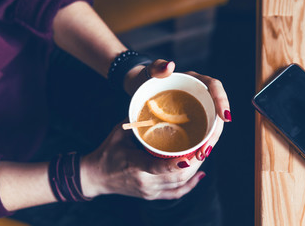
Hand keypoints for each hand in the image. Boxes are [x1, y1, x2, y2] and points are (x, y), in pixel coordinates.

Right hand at [80, 121, 205, 199]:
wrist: (95, 177)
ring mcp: (150, 191)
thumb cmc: (107, 152)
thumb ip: (138, 123)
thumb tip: (157, 108)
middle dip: (197, 160)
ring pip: (180, 184)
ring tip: (206, 152)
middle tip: (209, 143)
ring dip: (196, 169)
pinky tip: (201, 174)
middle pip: (177, 176)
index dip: (176, 163)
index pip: (158, 167)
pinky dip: (190, 185)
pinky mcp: (152, 196)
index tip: (193, 155)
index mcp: (135, 166)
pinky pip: (175, 193)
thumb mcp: (119, 134)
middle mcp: (145, 182)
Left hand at [124, 61, 230, 160]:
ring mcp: (195, 107)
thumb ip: (157, 67)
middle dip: (216, 130)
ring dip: (209, 140)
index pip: (214, 86)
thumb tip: (170, 65)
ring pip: (210, 123)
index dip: (222, 100)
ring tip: (201, 154)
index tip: (225, 117)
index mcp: (194, 80)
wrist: (138, 89)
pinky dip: (200, 142)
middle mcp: (199, 94)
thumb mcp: (150, 73)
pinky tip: (196, 153)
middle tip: (207, 148)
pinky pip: (200, 130)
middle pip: (215, 110)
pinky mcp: (190, 119)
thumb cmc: (145, 79)